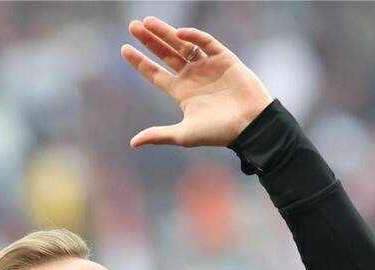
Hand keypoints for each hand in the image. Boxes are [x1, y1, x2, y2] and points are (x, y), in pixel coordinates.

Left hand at [122, 17, 272, 148]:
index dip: (140, 62)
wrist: (250, 126)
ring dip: (166, 33)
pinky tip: (179, 33)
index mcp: (181, 92)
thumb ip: (159, 135)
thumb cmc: (218, 133)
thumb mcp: (183, 135)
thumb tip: (133, 143)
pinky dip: (194, 37)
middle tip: (133, 26)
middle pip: (166, 54)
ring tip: (147, 21)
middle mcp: (192, 76)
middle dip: (150, 40)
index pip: (155, 73)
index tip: (124, 49)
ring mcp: (208, 66)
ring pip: (182, 45)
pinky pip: (207, 43)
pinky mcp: (225, 59)